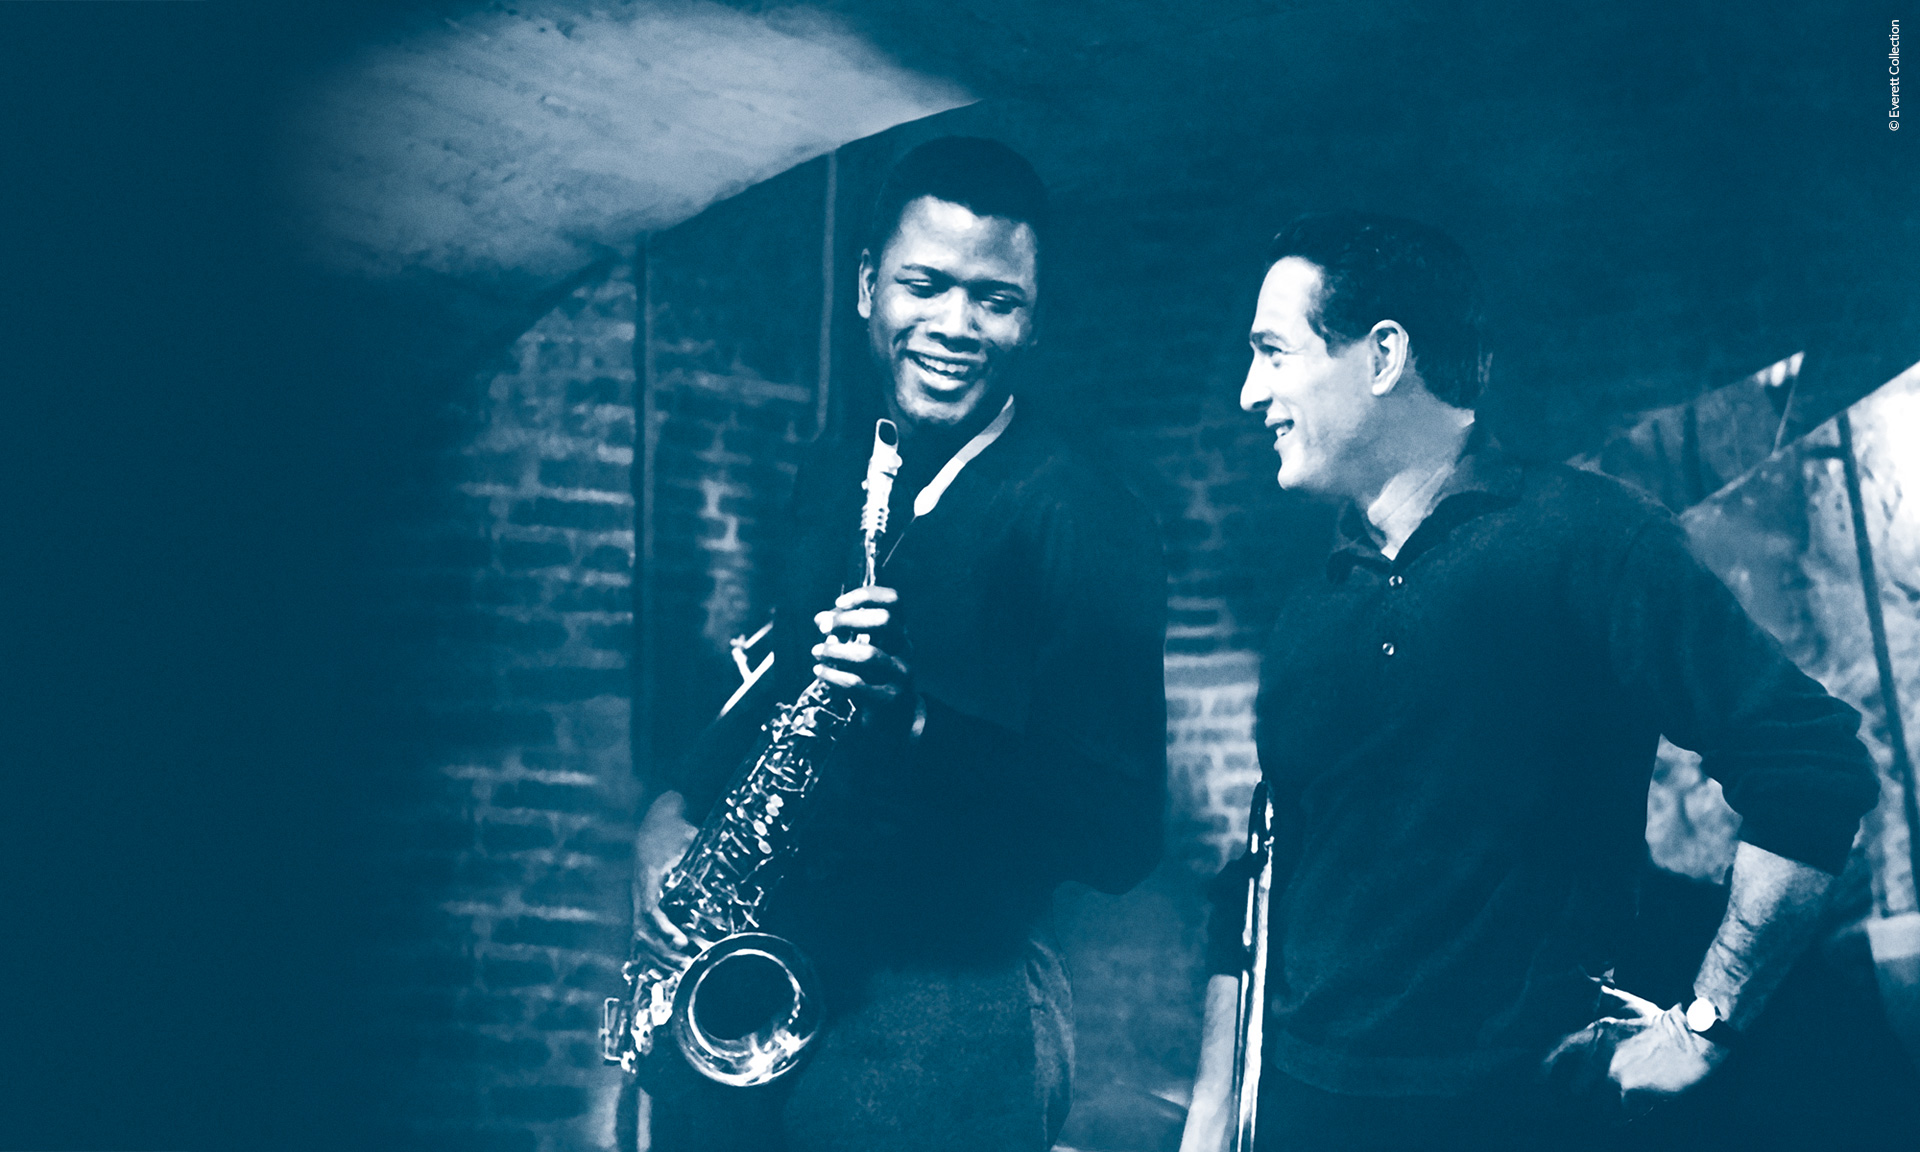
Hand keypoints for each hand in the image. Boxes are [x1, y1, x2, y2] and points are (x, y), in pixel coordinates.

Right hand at [631, 792, 705, 968]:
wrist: (657, 823)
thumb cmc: (675, 831)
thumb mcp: (689, 839)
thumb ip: (701, 856)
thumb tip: (724, 866)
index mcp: (650, 876)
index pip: (650, 908)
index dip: (664, 928)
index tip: (681, 942)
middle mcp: (640, 891)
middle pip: (642, 930)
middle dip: (663, 951)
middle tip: (687, 963)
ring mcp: (639, 899)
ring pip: (640, 936)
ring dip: (659, 955)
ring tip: (682, 968)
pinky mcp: (643, 904)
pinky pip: (642, 934)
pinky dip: (653, 951)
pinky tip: (668, 964)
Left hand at [812, 585, 913, 715]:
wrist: (898, 719)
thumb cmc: (877, 677)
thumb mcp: (865, 650)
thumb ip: (845, 633)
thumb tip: (821, 618)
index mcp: (898, 632)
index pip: (894, 601)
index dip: (866, 596)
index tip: (839, 603)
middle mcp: (904, 649)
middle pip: (885, 621)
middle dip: (849, 620)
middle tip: (824, 628)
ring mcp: (900, 674)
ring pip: (870, 654)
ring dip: (836, 650)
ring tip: (816, 652)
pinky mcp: (888, 699)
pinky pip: (857, 684)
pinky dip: (833, 676)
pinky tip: (819, 672)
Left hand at [1543, 985, 1726, 1119]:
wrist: (1692, 1038)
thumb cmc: (1661, 1021)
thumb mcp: (1628, 1004)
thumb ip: (1607, 1000)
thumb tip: (1596, 987)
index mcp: (1595, 1033)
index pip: (1556, 1050)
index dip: (1545, 1067)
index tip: (1541, 1078)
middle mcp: (1599, 1055)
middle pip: (1573, 1088)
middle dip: (1580, 1096)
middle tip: (1587, 1100)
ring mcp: (1614, 1076)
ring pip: (1593, 1106)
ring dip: (1600, 1110)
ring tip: (1608, 1109)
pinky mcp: (1632, 1094)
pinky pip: (1617, 1115)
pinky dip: (1621, 1117)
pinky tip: (1627, 1111)